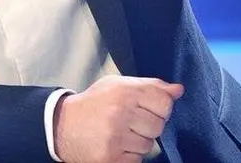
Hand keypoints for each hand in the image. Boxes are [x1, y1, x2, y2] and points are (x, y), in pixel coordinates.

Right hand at [53, 75, 183, 162]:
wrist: (62, 126)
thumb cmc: (94, 104)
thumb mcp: (119, 85)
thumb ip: (150, 86)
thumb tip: (178, 90)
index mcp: (125, 92)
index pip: (164, 103)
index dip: (161, 108)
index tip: (151, 109)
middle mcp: (121, 114)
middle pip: (159, 126)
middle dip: (149, 126)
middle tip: (132, 123)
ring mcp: (115, 138)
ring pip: (148, 146)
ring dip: (138, 142)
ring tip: (121, 134)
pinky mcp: (110, 158)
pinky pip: (136, 160)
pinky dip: (130, 156)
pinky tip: (117, 146)